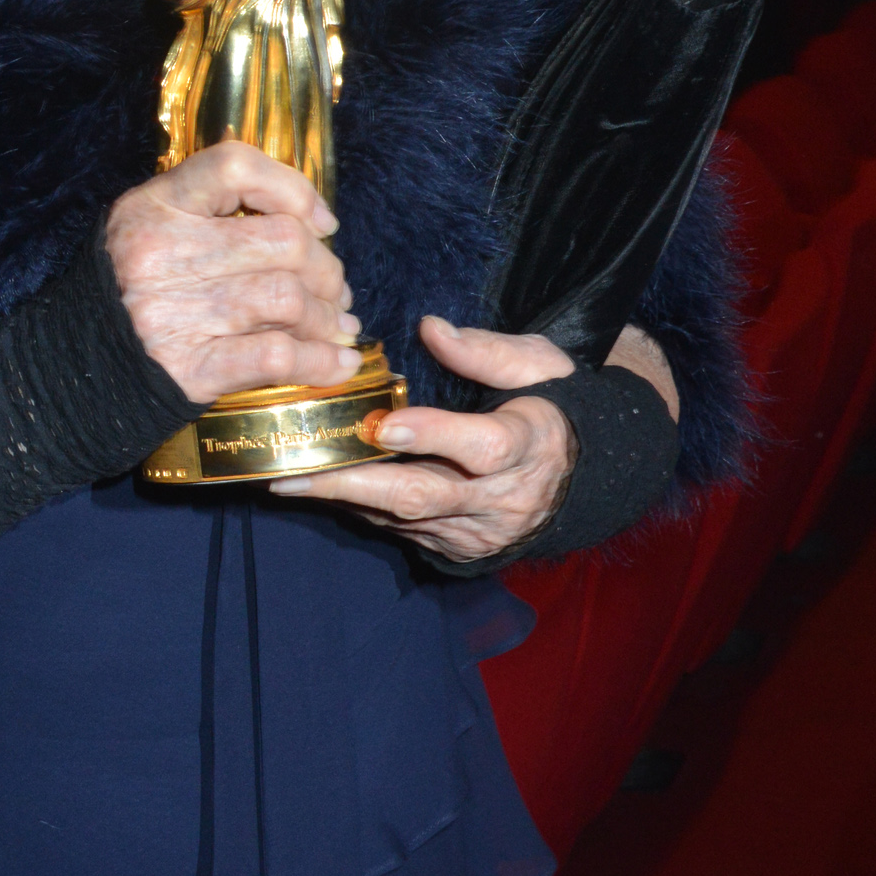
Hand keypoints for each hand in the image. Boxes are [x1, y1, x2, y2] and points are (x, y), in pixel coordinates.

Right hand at [106, 142, 361, 405]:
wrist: (72, 368)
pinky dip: (319, 361)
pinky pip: (276, 356)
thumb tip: (314, 225)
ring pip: (287, 299)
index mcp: (153, 207)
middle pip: (282, 242)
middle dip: (326, 269)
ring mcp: (175, 313)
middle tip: (334, 291)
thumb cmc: (128, 294)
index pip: (234, 166)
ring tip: (335, 328)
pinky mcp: (190, 368)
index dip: (292, 188)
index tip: (321, 222)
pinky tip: (336, 363)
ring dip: (325, 317)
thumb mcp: (149, 229)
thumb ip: (211, 212)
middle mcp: (162, 254)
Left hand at [269, 315, 579, 561]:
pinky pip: (405, 529)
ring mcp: (481, 529)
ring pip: (406, 517)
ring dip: (346, 498)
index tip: (384, 424)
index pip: (483, 447)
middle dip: (355, 482)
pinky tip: (323, 489)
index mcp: (530, 443)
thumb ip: (487, 350)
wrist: (587, 475)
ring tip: (288, 477)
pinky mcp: (462, 546)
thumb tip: (430, 329)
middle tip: (296, 470)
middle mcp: (504, 497)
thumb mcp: (540, 364)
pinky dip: (364, 508)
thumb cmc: (555, 404)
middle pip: (424, 495)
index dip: (434, 436)